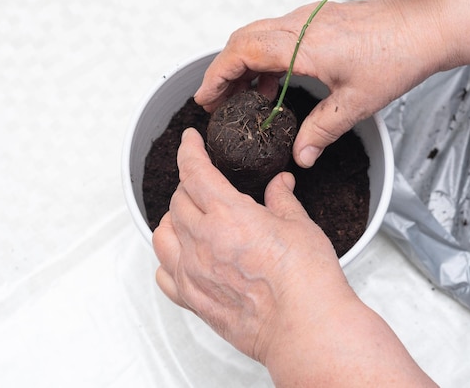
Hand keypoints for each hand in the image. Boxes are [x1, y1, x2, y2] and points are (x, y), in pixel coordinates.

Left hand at [153, 128, 437, 386]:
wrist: (306, 329)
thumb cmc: (307, 282)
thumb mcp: (299, 226)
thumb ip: (281, 200)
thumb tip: (279, 184)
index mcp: (228, 215)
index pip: (194, 171)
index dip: (188, 150)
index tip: (189, 141)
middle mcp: (203, 241)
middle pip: (177, 200)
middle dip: (188, 185)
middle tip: (203, 184)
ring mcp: (193, 272)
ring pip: (162, 233)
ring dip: (172, 219)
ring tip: (187, 216)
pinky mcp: (192, 300)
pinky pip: (163, 273)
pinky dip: (167, 258)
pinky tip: (181, 255)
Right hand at [194, 0, 436, 167]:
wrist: (422, 23)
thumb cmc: (395, 56)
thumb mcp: (355, 103)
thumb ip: (321, 131)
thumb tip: (300, 156)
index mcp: (299, 45)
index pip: (240, 53)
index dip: (216, 76)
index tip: (204, 99)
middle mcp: (296, 26)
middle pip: (240, 41)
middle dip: (222, 71)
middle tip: (216, 102)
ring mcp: (304, 19)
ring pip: (255, 36)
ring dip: (241, 64)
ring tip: (240, 98)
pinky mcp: (313, 20)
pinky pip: (274, 35)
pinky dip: (262, 58)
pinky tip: (271, 83)